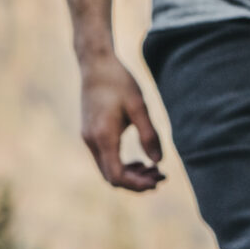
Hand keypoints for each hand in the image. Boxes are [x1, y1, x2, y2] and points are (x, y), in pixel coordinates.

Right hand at [79, 47, 166, 190]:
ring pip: (107, 171)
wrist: (95, 64)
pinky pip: (104, 160)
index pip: (117, 176)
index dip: (138, 184)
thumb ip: (149, 135)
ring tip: (153, 169)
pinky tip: (138, 160)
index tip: (159, 179)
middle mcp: (92, 141)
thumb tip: (159, 162)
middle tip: (161, 175)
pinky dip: (121, 165)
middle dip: (137, 182)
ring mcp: (88, 138)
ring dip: (130, 175)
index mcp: (104, 136)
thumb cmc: (119, 81)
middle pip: (112, 178)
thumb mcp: (139, 106)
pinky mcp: (89, 134)